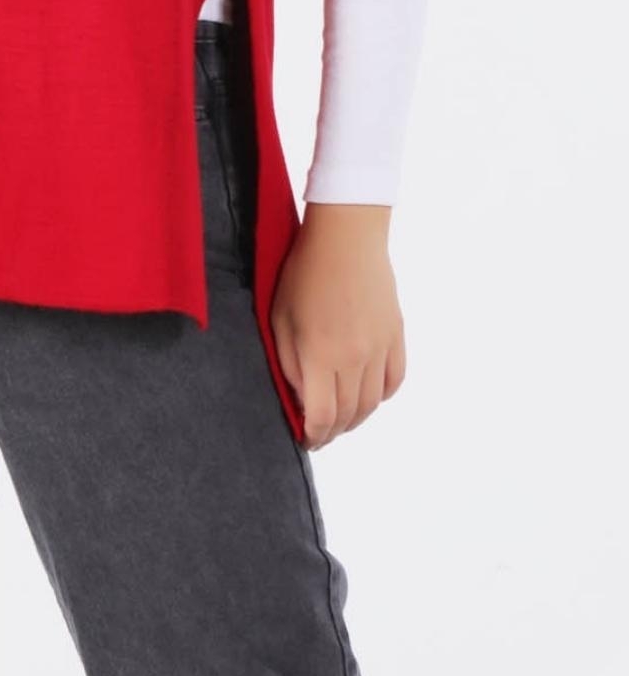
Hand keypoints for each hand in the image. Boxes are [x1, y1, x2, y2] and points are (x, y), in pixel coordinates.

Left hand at [271, 203, 405, 449]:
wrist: (346, 236)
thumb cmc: (304, 272)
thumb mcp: (280, 317)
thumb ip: (289, 364)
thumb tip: (301, 399)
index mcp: (320, 355)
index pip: (322, 416)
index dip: (313, 435)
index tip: (306, 438)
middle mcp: (354, 358)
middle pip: (348, 415)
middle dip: (332, 431)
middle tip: (320, 433)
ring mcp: (379, 348)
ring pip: (373, 404)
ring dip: (356, 419)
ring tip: (342, 419)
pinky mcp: (396, 335)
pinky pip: (394, 380)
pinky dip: (382, 396)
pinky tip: (368, 395)